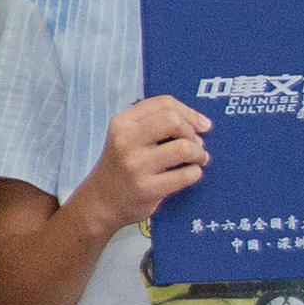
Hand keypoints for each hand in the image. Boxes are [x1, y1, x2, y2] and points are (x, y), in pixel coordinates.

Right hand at [73, 95, 208, 235]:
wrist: (101, 201)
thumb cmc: (122, 165)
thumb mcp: (127, 136)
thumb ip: (156, 122)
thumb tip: (202, 124)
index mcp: (122, 122)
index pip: (164, 103)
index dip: (190, 113)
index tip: (202, 125)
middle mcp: (126, 140)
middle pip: (173, 121)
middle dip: (192, 132)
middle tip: (196, 144)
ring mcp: (136, 165)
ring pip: (183, 148)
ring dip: (199, 153)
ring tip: (198, 159)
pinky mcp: (147, 188)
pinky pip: (185, 175)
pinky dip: (195, 172)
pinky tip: (190, 174)